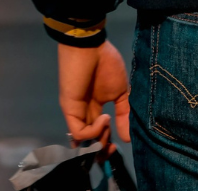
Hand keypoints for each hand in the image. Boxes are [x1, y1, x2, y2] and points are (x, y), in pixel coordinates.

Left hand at [58, 40, 129, 157]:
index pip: (98, 133)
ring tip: (109, 126)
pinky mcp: (70, 109)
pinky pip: (79, 131)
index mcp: (96, 107)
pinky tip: (105, 117)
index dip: (106, 144)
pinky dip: (93, 131)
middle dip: (101, 150)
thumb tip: (127, 138)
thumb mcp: (121, 92)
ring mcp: (76, 111)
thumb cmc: (106, 64)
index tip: (118, 146)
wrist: (90, 47)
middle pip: (88, 141)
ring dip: (98, 141)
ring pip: (82, 140)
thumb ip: (124, 114)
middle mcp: (84, 112)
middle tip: (112, 148)